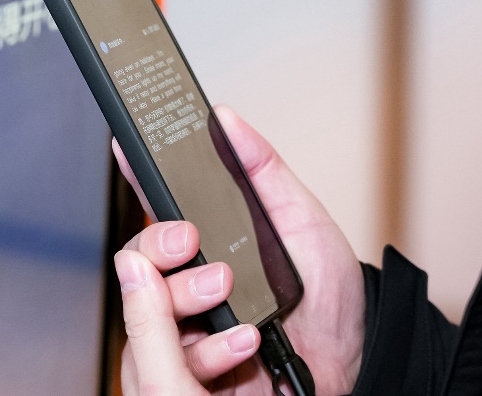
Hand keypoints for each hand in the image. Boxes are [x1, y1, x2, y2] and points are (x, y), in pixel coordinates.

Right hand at [113, 106, 364, 394]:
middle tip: (188, 238)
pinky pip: (173, 354)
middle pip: (138, 254)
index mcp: (210, 237)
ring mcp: (191, 322)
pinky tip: (242, 338)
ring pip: (147, 303)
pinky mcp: (197, 364)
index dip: (138, 176)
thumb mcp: (300, 218)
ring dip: (184, 292)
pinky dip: (208, 346)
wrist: (352, 359)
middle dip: (155, 242)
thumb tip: (225, 118)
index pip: (159, 204)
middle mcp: (191, 278)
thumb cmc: (328, 294)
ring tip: (225, 288)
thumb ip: (262, 167)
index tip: (129, 151)